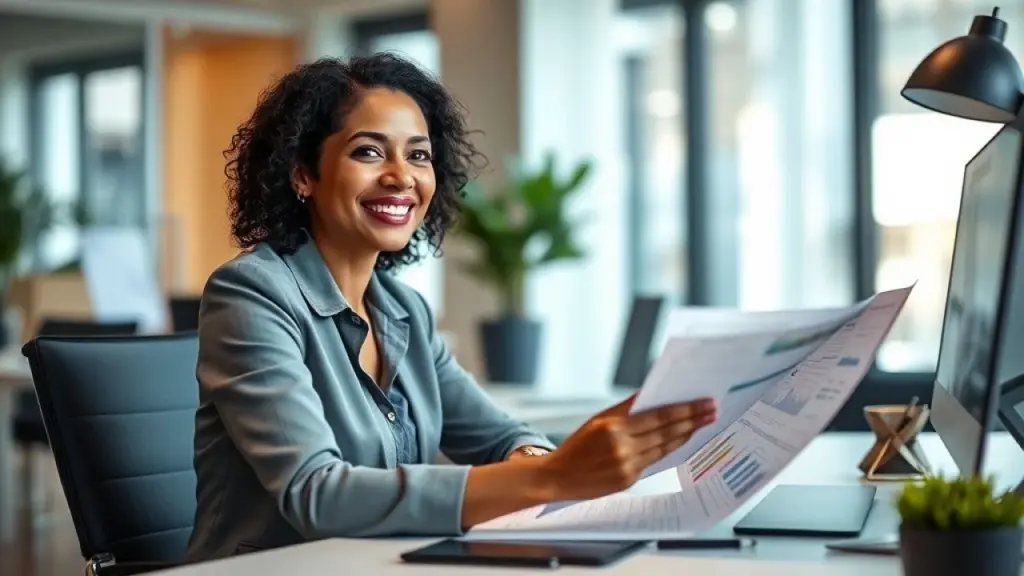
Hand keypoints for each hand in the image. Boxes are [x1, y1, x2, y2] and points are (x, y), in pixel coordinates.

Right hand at [536, 393, 716, 501]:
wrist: (558, 477)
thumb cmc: (577, 447)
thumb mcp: (598, 420)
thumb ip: (625, 408)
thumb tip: (650, 394)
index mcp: (613, 427)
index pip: (659, 416)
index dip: (685, 409)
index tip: (703, 402)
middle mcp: (622, 447)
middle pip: (667, 431)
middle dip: (693, 420)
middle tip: (712, 410)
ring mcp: (627, 465)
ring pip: (665, 446)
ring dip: (687, 434)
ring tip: (704, 423)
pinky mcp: (629, 479)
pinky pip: (655, 460)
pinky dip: (670, 448)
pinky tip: (682, 440)